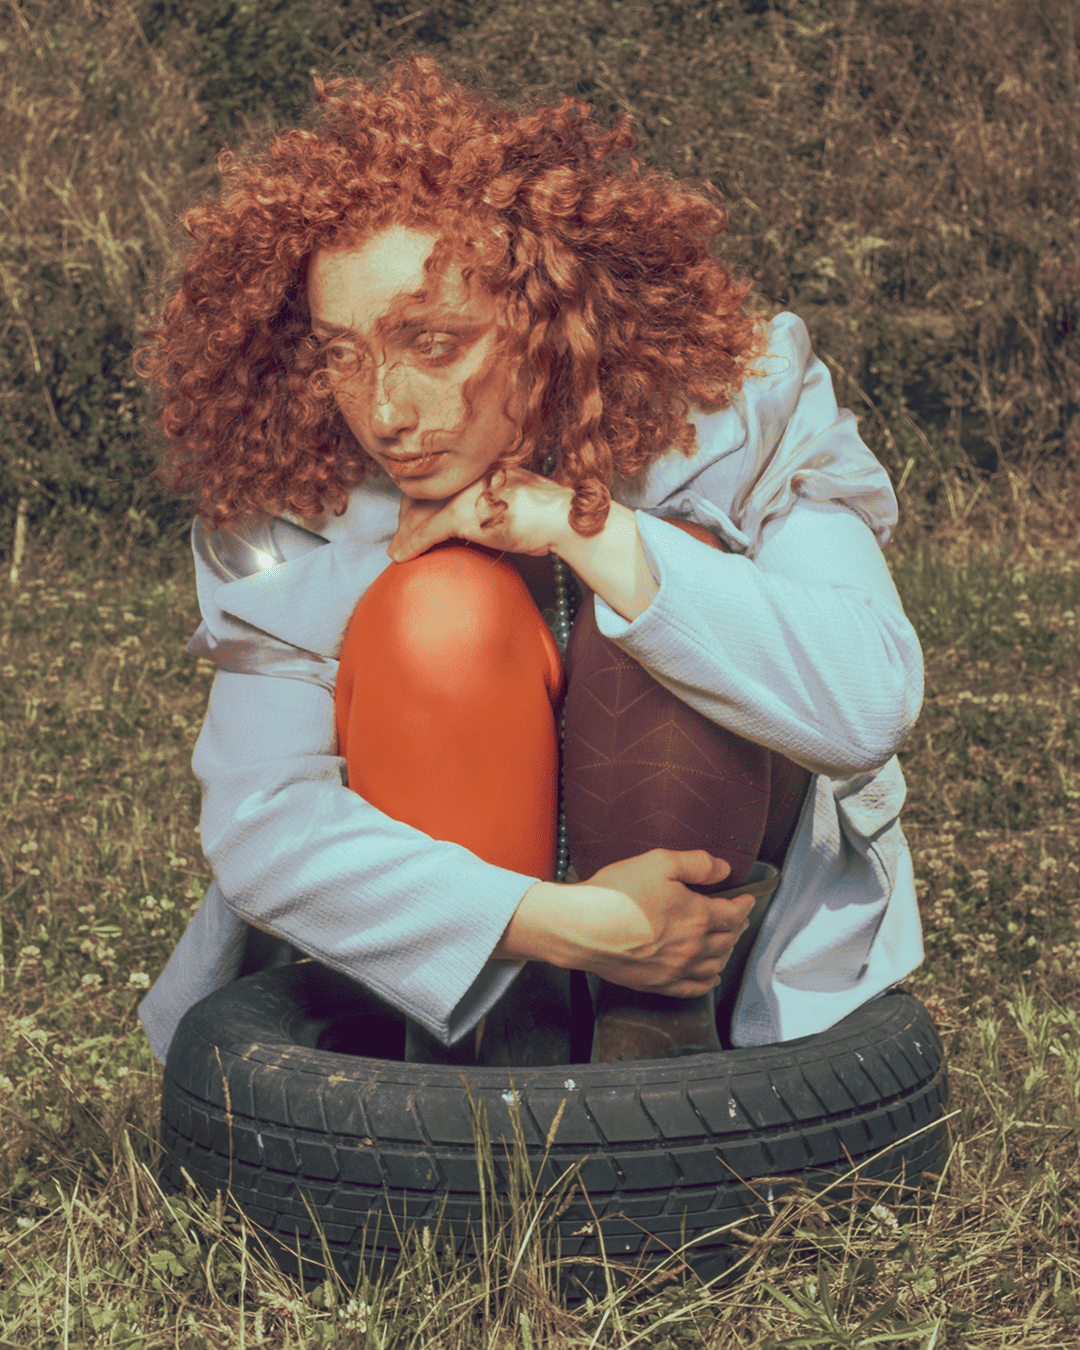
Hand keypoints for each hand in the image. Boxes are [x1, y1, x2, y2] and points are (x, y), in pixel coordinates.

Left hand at [388, 468, 572, 561]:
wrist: (560, 517)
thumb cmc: (545, 511)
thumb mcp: (513, 494)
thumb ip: (491, 495)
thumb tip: (480, 510)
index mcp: (477, 464)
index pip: (438, 479)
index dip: (419, 498)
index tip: (410, 517)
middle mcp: (465, 473)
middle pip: (423, 493)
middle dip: (406, 518)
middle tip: (400, 537)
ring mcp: (462, 492)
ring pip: (420, 514)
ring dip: (405, 534)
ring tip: (397, 550)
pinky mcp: (462, 515)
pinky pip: (427, 532)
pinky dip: (411, 545)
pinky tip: (401, 555)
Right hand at [493, 849, 755, 998]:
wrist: (582, 927)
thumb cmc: (617, 893)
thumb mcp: (659, 862)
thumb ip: (696, 864)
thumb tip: (723, 869)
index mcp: (697, 916)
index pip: (733, 914)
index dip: (744, 905)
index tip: (747, 899)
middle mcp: (693, 947)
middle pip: (727, 940)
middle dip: (736, 928)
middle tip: (737, 919)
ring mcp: (675, 969)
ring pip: (714, 966)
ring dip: (725, 953)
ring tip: (726, 944)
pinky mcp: (657, 983)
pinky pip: (693, 988)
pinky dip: (707, 982)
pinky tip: (710, 977)